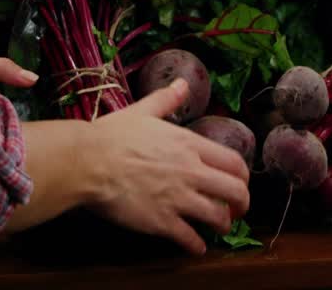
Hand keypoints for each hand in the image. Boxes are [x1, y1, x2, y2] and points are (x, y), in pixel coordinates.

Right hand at [85, 79, 250, 254]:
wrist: (88, 161)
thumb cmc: (112, 135)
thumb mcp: (143, 111)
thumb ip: (167, 99)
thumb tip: (182, 83)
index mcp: (189, 144)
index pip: (233, 162)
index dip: (243, 176)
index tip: (240, 183)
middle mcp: (191, 171)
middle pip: (236, 191)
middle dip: (242, 204)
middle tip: (238, 210)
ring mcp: (178, 198)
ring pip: (218, 217)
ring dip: (223, 225)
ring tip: (219, 227)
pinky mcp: (161, 222)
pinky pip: (190, 239)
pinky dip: (196, 246)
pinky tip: (195, 248)